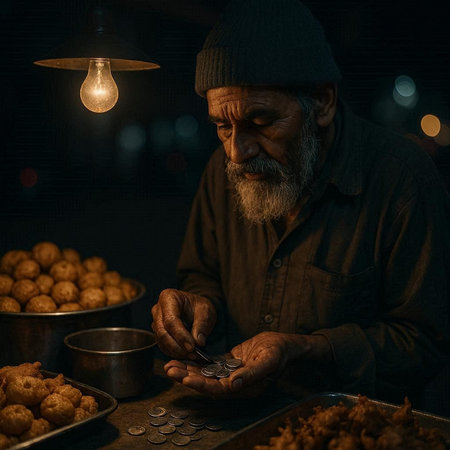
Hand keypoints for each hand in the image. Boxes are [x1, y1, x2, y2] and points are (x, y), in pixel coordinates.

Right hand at [151, 288, 216, 358]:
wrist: (196, 310)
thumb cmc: (199, 307)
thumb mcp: (206, 311)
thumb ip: (202, 324)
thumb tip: (198, 342)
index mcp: (168, 297)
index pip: (170, 320)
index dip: (180, 335)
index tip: (192, 347)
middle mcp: (158, 309)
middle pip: (162, 332)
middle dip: (177, 346)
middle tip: (193, 354)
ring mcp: (156, 322)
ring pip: (161, 341)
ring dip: (177, 351)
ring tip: (192, 355)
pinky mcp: (158, 334)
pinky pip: (163, 346)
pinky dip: (175, 353)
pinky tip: (187, 354)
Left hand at [164, 331, 293, 397]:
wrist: (284, 344)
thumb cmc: (279, 352)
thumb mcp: (268, 361)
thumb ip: (251, 374)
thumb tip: (234, 385)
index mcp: (244, 387)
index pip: (218, 389)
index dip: (201, 384)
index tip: (186, 377)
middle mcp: (235, 384)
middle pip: (207, 383)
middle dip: (187, 376)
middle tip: (169, 369)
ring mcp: (231, 374)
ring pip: (206, 374)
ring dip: (188, 369)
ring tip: (171, 365)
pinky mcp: (229, 364)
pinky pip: (210, 365)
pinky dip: (198, 362)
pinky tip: (185, 357)